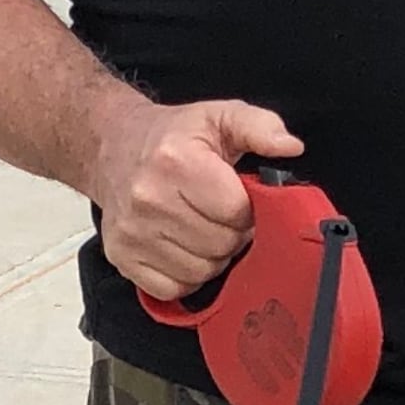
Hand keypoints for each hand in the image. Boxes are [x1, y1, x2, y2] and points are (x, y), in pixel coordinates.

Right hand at [90, 95, 302, 306]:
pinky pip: (172, 289)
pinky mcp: (121, 256)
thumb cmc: (173, 137)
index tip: (240, 202)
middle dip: (231, 235)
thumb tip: (290, 146)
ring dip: (211, 258)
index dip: (248, 211)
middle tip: (221, 217)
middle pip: (220, 246)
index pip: (236, 212)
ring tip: (202, 230)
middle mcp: (149, 198)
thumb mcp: (219, 116)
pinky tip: (183, 249)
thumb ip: (259, 126)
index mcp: (176, 161)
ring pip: (200, 272)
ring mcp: (132, 232)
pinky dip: (186, 276)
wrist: (113, 147)